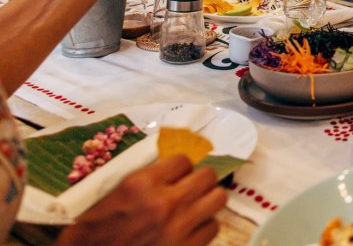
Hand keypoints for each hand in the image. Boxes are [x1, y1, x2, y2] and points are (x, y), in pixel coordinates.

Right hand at [58, 156, 226, 245]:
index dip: (181, 167)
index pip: (183, 160)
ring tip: (196, 206)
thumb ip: (143, 179)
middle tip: (192, 187)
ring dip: (207, 201)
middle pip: (207, 176)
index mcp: (140, 185)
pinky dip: (204, 227)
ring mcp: (177, 228)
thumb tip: (171, 168)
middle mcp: (163, 203)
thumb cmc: (93, 233)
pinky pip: (212, 228)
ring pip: (217, 200)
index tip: (178, 174)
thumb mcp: (112, 196)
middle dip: (200, 180)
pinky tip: (191, 229)